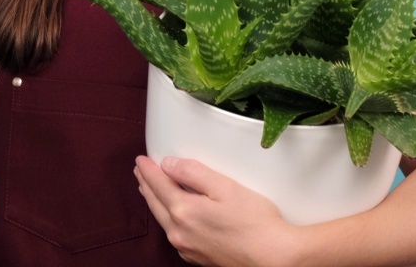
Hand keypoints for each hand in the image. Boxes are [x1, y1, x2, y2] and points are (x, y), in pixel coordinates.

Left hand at [134, 155, 298, 266]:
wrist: (275, 258)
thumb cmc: (255, 222)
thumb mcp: (225, 186)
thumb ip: (193, 172)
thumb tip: (168, 164)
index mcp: (183, 210)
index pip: (158, 184)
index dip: (148, 169)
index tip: (141, 159)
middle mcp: (179, 232)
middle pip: (155, 203)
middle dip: (146, 185)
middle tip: (140, 171)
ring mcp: (187, 247)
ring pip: (162, 220)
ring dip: (154, 202)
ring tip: (149, 189)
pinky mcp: (197, 257)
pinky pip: (174, 234)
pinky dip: (167, 218)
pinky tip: (171, 215)